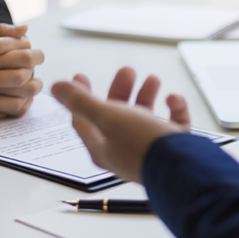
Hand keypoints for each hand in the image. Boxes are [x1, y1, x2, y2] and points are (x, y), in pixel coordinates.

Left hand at [52, 67, 190, 182]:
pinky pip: (172, 124)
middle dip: (121, 90)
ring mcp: (149, 149)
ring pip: (145, 117)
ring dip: (147, 95)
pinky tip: (173, 99)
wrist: (182, 167)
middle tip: (127, 71)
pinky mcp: (172, 147)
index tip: (81, 75)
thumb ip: (82, 101)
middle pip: (117, 115)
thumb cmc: (141, 144)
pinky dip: (174, 109)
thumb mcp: (108, 118)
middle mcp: (124, 150)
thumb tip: (56, 87)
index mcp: (102, 147)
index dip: (79, 96)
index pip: (82, 120)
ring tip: (152, 79)